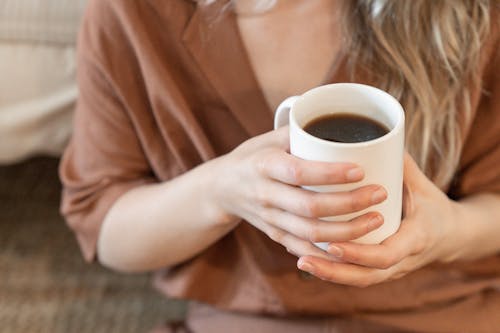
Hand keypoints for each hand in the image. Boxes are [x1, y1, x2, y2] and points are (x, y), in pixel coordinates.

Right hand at [212, 126, 387, 260]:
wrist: (222, 189)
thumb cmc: (253, 157)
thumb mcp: (268, 138)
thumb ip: (299, 132)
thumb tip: (338, 120)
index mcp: (263, 166)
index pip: (298, 172)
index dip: (330, 174)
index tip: (361, 169)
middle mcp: (265, 195)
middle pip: (310, 207)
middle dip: (349, 204)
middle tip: (380, 194)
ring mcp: (269, 219)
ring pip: (310, 233)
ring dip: (347, 231)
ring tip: (376, 219)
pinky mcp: (275, 235)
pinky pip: (303, 249)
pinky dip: (330, 253)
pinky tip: (356, 247)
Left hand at [297, 153, 459, 286]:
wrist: (451, 235)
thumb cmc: (431, 205)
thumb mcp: (420, 184)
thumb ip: (397, 163)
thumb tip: (372, 135)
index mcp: (415, 239)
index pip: (386, 255)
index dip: (358, 253)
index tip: (332, 243)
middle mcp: (403, 261)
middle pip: (366, 276)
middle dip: (334, 271)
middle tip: (304, 259)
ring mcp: (392, 270)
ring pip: (359, 280)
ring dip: (329, 274)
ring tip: (301, 262)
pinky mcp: (381, 271)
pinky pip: (357, 277)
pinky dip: (334, 272)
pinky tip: (309, 260)